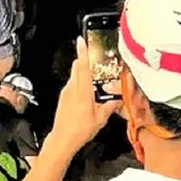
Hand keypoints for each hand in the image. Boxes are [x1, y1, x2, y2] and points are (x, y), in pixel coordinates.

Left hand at [48, 38, 120, 154]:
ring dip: (82, 72)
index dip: (83, 52)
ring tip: (93, 76)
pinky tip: (86, 91)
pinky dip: (79, 83)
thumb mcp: (101, 118)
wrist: (63, 139)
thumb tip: (117, 100)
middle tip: (93, 56)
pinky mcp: (63, 98)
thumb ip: (110, 106)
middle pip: (77, 67)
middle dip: (84, 60)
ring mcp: (66, 93)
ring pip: (74, 76)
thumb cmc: (79, 130)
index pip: (82, 67)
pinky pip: (72, 85)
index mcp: (82, 92)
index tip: (82, 41)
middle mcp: (72, 89)